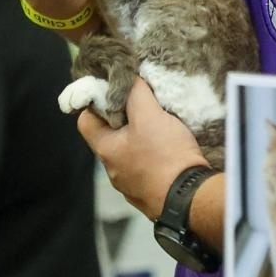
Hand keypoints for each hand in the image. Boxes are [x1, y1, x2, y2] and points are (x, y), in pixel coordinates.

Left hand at [78, 77, 213, 224]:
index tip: (117, 92)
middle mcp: (113, 171)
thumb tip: (128, 79)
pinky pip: (145, 167)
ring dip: (141, 138)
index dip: (97, 102)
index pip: (85, 120)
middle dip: (125, 118)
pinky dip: (153, 155)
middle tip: (144, 105)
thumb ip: (135, 94)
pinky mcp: (149, 193)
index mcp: (105, 151)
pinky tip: (170, 150)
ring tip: (161, 126)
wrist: (190, 197)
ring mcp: (130, 185)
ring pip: (129, 152)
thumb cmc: (165, 155)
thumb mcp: (149, 115)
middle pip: (110, 136)